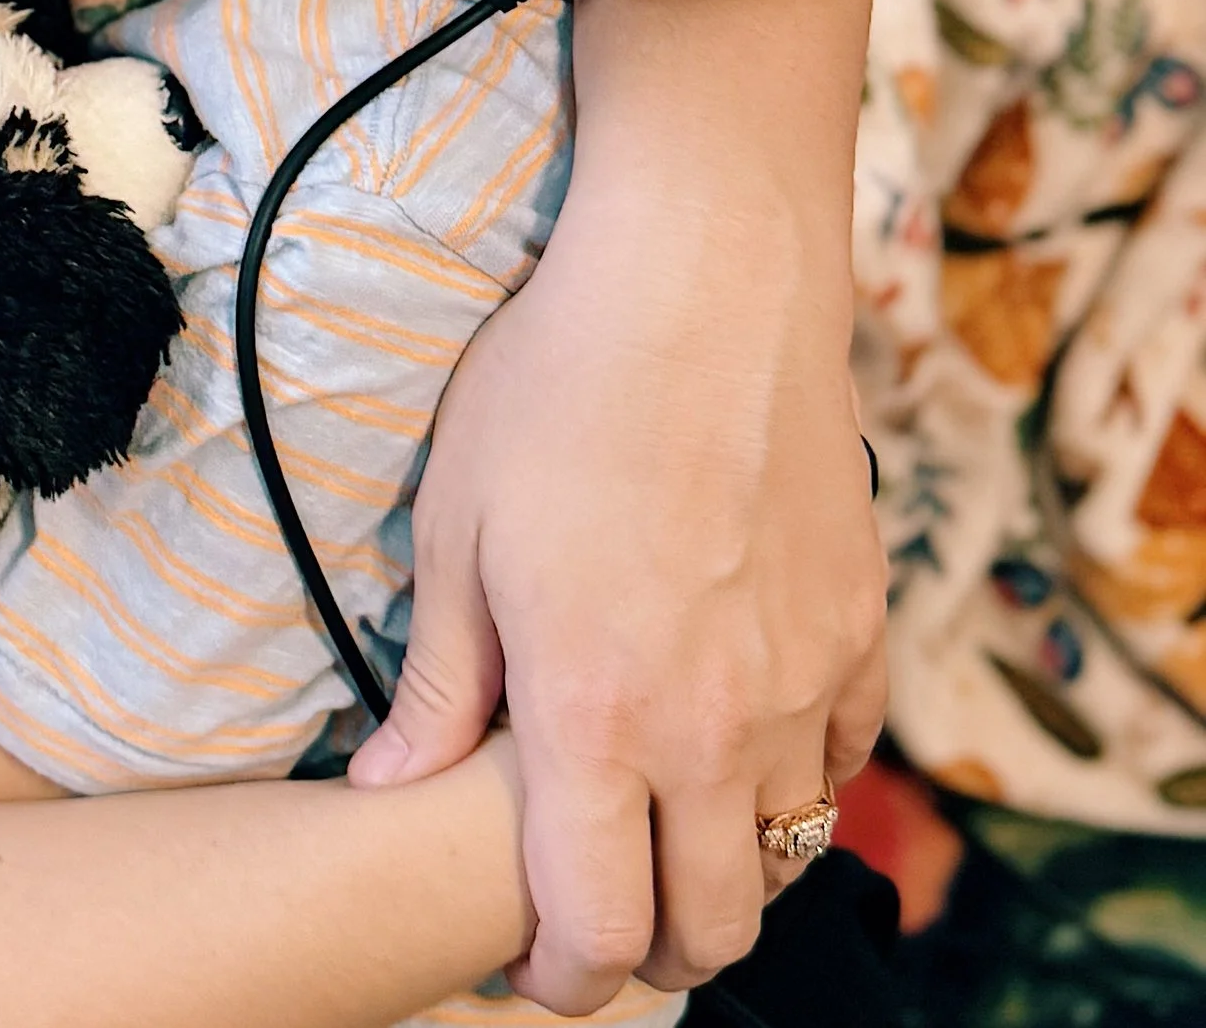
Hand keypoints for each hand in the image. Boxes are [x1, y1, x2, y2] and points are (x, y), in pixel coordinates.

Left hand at [348, 184, 884, 1011]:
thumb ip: (437, 683)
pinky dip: (796, 784)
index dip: (559, 976)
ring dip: (729, 872)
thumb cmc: (557, 387)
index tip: (528, 962)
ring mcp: (799, 685)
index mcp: (595, 716)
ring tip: (668, 828)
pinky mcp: (859, 633)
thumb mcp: (456, 527)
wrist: (704, 283)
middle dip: (650, 953)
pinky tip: (741, 741)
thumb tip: (382, 789)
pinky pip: (840, 763)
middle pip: (709, 929)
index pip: (595, 931)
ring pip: (784, 856)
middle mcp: (710, 729)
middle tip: (600, 913)